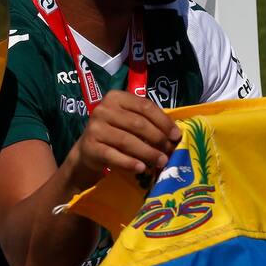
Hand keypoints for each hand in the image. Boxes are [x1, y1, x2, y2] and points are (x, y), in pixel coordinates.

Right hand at [65, 90, 181, 189]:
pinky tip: (142, 168)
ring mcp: (95, 128)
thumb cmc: (116, 133)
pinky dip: (130, 163)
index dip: (163, 121)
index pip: (145, 106)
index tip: (176, 135)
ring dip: (148, 153)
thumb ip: (148, 122)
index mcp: (116, 97)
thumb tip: (175, 135)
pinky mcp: (90, 147)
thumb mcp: (129, 121)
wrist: (88, 151)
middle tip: (170, 151)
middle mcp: (103, 109)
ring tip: (161, 161)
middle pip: (138, 124)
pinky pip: (114, 156)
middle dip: (158, 138)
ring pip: (127, 141)